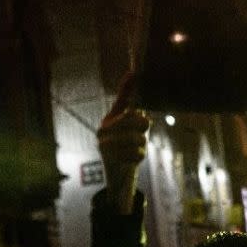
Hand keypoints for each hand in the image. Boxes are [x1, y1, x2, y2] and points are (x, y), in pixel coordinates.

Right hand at [96, 73, 149, 214]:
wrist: (117, 174)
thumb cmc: (127, 148)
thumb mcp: (132, 131)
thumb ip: (135, 117)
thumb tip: (140, 110)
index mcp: (111, 118)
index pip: (121, 100)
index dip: (128, 87)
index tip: (134, 72)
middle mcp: (104, 128)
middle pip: (135, 120)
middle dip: (143, 128)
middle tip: (142, 133)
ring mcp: (104, 143)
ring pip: (138, 138)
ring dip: (141, 145)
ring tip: (134, 149)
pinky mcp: (109, 158)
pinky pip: (137, 153)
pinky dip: (138, 157)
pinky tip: (131, 159)